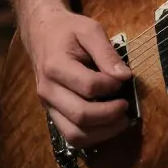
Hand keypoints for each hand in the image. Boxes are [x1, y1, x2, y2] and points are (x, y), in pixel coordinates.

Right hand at [22, 5, 133, 147]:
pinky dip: (92, 136)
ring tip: (121, 121)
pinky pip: (71, 136)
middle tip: (126, 105)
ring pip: (74, 134)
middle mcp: (48, 90)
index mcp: (55, 66)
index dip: (111, 86)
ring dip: (102, 133)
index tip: (123, 79)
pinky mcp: (52, 113)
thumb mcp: (89, 30)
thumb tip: (125, 76)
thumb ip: (107, 52)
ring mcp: (48, 105)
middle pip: (80, 115)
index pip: (88, 86)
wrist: (41, 34)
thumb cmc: (67, 30)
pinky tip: (107, 125)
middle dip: (109, 115)